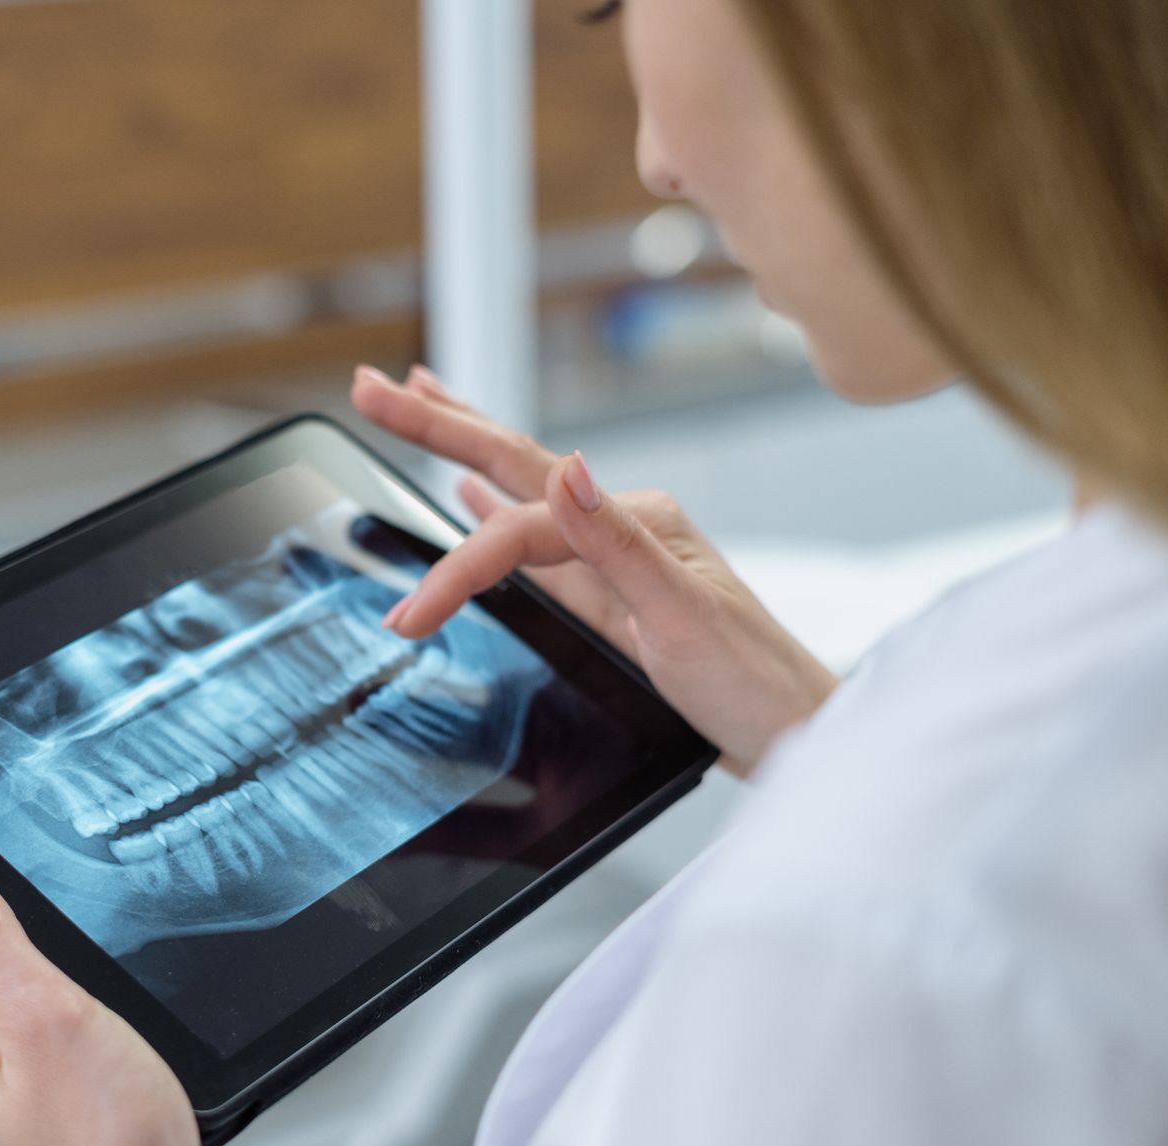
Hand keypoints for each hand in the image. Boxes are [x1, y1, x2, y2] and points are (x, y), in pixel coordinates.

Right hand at [351, 364, 836, 775]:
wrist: (797, 735)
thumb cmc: (753, 686)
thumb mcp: (684, 616)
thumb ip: (618, 544)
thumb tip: (563, 469)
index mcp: (640, 521)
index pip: (520, 528)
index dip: (457, 567)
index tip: (410, 617)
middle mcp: (623, 527)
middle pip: (513, 464)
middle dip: (439, 423)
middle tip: (370, 387)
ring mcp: (614, 558)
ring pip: (516, 490)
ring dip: (461, 446)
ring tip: (415, 400)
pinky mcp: (608, 594)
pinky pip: (533, 539)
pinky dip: (493, 510)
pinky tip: (469, 494)